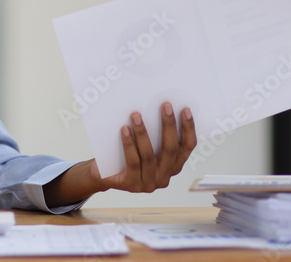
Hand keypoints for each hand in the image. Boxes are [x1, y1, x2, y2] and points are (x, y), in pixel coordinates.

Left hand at [43, 102, 196, 207]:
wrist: (102, 174)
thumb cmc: (124, 154)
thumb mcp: (143, 145)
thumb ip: (153, 134)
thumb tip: (154, 105)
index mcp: (172, 167)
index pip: (186, 148)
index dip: (188, 129)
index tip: (185, 110)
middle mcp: (164, 177)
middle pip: (170, 149)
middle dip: (169, 126)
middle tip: (165, 106)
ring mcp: (148, 183)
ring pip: (149, 155)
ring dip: (143, 133)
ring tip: (136, 115)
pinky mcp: (131, 184)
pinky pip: (133, 162)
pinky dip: (129, 144)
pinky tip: (124, 130)